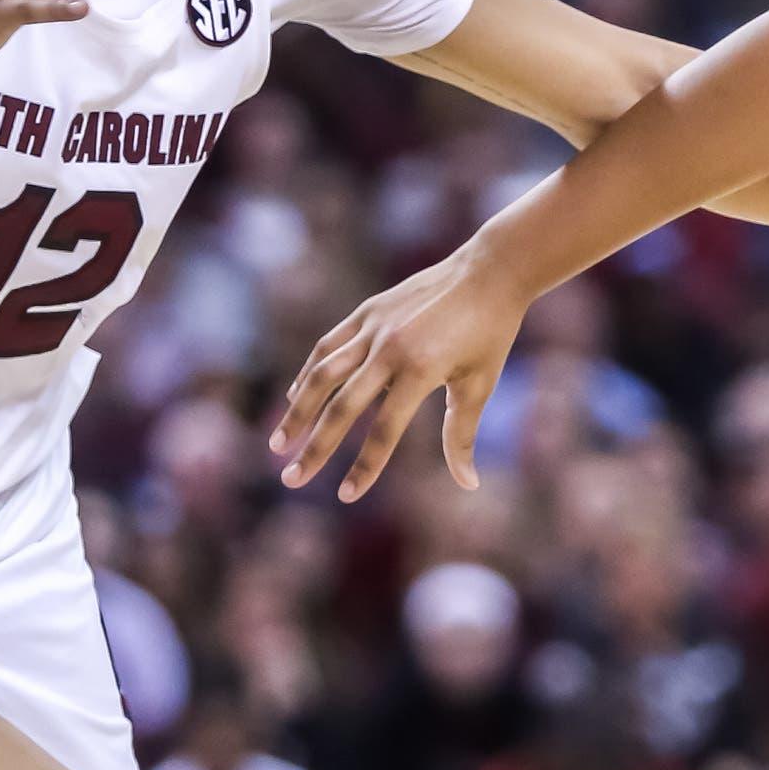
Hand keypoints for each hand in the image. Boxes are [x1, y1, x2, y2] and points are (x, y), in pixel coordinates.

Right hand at [269, 241, 529, 500]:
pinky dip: (309, 373)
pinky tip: (295, 397)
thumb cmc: (490, 334)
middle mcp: (389, 349)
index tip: (345, 496)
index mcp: (420, 371)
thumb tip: (468, 484)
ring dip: (297, 411)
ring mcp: (373, 327)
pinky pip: (329, 346)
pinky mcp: (366, 312)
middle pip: (341, 408)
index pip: (384, 431)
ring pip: (322, 375)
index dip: (364, 467)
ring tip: (278, 443)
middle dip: (315, 448)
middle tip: (291, 480)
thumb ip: (461, 436)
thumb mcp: (479, 386)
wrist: (488, 272)